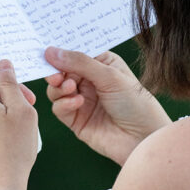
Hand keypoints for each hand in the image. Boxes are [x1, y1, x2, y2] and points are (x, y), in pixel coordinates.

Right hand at [45, 47, 170, 164]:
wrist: (143, 138)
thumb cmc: (135, 103)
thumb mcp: (109, 76)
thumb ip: (79, 62)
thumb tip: (50, 51)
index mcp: (101, 64)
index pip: (74, 53)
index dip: (60, 51)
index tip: (46, 51)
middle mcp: (90, 81)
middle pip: (61, 71)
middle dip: (55, 71)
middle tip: (55, 75)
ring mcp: (82, 101)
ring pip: (56, 90)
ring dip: (59, 88)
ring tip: (70, 88)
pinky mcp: (76, 120)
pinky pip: (59, 109)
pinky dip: (63, 104)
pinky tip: (78, 103)